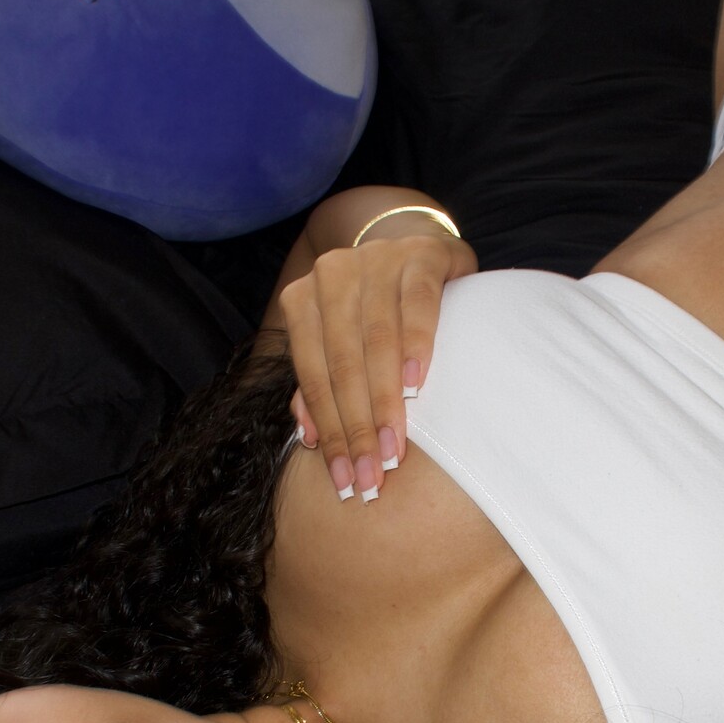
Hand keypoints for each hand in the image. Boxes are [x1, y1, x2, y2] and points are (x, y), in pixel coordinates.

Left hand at [275, 230, 477, 501]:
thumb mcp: (340, 342)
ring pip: (375, 340)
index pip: (312, 375)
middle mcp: (333, 275)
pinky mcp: (420, 255)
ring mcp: (376, 260)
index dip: (329, 431)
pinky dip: (415, 347)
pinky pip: (416, 305)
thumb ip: (319, 383)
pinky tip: (416, 386)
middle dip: (356, 426)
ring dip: (384, 400)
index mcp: (303, 299)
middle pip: (342, 363)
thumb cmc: (375, 310)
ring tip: (394, 447)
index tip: (347, 479)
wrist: (415, 243)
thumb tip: (308, 437)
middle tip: (372, 475)